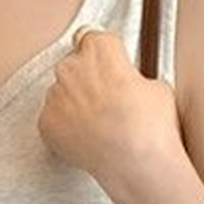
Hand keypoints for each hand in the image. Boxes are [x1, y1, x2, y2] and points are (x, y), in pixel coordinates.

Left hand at [37, 26, 182, 189]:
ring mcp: (55, 95)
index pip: (93, 38)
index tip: (107, 67)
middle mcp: (72, 65)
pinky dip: (65, 128)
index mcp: (99, 48)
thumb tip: (130, 85)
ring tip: (98, 127)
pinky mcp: (46, 122)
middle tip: (107, 104)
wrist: (136, 165)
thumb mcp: (157, 87)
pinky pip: (53, 119)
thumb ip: (134, 77)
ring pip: (62, 93)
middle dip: (87, 81)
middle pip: (74, 65)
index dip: (102, 56)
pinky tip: (86, 139)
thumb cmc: (150, 126)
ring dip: (75, 105)